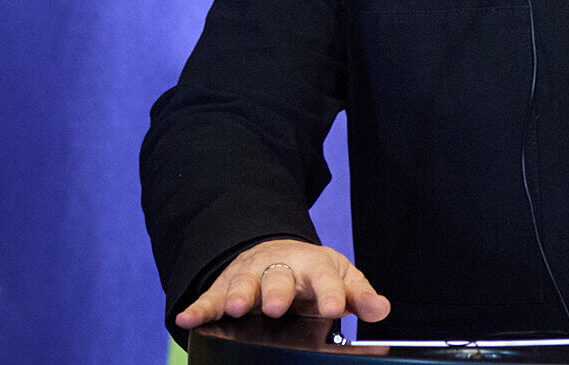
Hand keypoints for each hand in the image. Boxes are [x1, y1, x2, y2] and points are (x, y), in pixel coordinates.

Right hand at [175, 238, 390, 329]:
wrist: (277, 251)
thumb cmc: (312, 273)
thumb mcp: (340, 279)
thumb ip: (359, 296)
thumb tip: (381, 309)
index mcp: (314, 266)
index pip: (325, 278)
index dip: (330, 293)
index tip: (335, 309)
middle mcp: (280, 267)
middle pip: (279, 278)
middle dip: (277, 292)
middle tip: (278, 306)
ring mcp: (250, 276)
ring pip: (244, 283)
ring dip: (240, 295)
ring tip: (239, 308)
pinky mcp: (225, 287)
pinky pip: (210, 297)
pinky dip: (199, 307)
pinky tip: (187, 317)